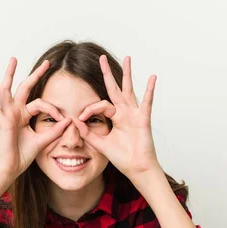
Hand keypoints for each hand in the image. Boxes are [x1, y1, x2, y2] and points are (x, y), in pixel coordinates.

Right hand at [0, 57, 71, 179]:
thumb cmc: (22, 156)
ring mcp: (7, 115)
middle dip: (35, 74)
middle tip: (47, 62)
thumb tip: (69, 120)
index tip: (63, 118)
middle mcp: (15, 112)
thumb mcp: (43, 141)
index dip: (53, 109)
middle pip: (25, 88)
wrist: (11, 168)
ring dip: (10, 75)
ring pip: (7, 90)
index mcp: (24, 116)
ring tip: (13, 60)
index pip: (40, 103)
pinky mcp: (2, 122)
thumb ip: (55, 130)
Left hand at [75, 55, 159, 179]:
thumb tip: (74, 120)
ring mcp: (134, 115)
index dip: (89, 109)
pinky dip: (149, 91)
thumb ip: (88, 133)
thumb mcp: (101, 144)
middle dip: (107, 74)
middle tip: (101, 58)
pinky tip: (152, 78)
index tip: (81, 118)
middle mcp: (124, 113)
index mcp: (115, 118)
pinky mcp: (143, 120)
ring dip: (127, 74)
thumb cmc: (123, 158)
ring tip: (127, 58)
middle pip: (115, 89)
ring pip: (129, 90)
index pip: (100, 105)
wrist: (137, 169)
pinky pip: (146, 103)